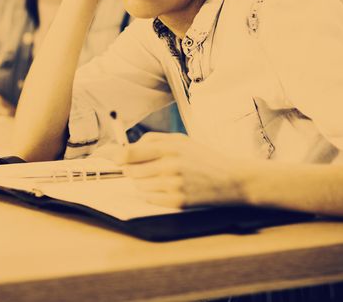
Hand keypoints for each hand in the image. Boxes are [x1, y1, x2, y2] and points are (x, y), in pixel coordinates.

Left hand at [107, 133, 250, 208]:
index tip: (109, 158)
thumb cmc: (204, 159)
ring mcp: (173, 185)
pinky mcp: (177, 201)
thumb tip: (126, 147)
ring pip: (138, 186)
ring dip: (144, 183)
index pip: (129, 153)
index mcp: (170, 148)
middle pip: (131, 171)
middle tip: (147, 168)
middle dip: (133, 170)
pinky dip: (153, 194)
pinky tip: (168, 189)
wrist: (233, 180)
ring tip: (163, 178)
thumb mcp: (182, 140)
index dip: (115, 156)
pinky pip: (149, 198)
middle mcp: (170, 166)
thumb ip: (154, 140)